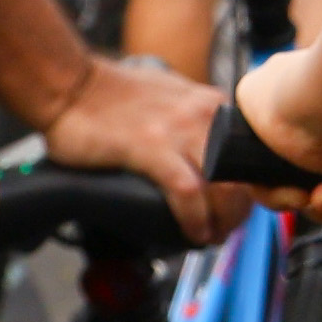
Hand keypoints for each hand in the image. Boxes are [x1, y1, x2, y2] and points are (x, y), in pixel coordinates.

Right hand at [28, 55, 244, 245]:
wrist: (71, 84)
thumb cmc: (113, 95)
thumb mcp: (171, 98)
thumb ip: (193, 118)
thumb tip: (207, 146)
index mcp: (211, 105)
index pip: (250, 152)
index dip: (250, 187)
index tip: (240, 207)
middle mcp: (204, 115)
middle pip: (242, 174)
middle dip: (239, 211)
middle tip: (226, 230)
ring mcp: (179, 130)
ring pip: (223, 187)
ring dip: (222, 220)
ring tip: (212, 236)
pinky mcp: (152, 147)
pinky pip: (188, 191)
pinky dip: (195, 218)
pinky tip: (193, 232)